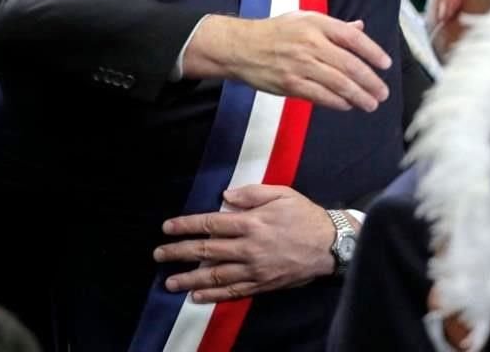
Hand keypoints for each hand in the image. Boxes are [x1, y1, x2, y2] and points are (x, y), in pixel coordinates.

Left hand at [154, 185, 335, 302]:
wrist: (331, 245)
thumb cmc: (304, 215)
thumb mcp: (282, 193)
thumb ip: (251, 193)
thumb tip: (225, 196)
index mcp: (252, 222)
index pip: (211, 224)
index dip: (186, 226)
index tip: (167, 227)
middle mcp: (249, 248)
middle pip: (207, 251)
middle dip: (180, 253)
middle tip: (158, 254)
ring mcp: (255, 269)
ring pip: (216, 275)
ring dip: (190, 279)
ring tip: (170, 282)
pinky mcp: (263, 284)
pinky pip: (234, 291)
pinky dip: (214, 295)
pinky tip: (197, 296)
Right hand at [183, 12, 391, 112]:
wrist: (240, 47)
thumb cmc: (274, 32)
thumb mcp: (303, 19)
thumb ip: (333, 27)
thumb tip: (360, 29)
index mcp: (316, 24)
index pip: (352, 38)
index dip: (373, 52)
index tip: (385, 65)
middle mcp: (310, 43)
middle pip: (350, 64)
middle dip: (370, 81)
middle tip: (383, 92)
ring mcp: (300, 65)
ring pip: (338, 83)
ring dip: (359, 96)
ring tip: (371, 103)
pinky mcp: (290, 84)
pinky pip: (321, 96)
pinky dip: (337, 102)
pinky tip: (348, 105)